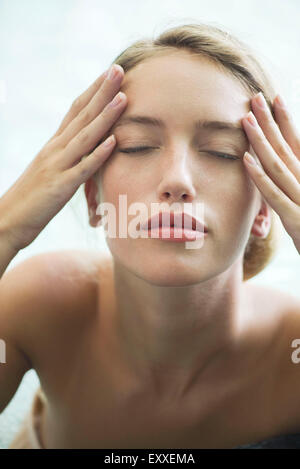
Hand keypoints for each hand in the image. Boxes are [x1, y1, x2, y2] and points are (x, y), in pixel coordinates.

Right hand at [0, 64, 126, 250]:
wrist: (8, 220)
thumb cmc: (32, 198)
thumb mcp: (50, 170)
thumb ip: (66, 156)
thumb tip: (84, 146)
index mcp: (54, 145)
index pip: (75, 110)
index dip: (93, 91)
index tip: (109, 73)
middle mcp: (55, 150)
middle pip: (81, 116)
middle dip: (101, 92)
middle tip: (119, 69)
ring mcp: (57, 167)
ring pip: (84, 137)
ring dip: (104, 117)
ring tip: (122, 97)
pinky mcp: (60, 187)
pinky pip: (83, 169)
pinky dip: (98, 154)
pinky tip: (114, 141)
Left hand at [241, 92, 299, 254]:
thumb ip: (295, 182)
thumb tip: (291, 161)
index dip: (287, 121)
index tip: (275, 98)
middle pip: (287, 148)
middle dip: (271, 122)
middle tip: (255, 98)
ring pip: (279, 165)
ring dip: (262, 142)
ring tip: (246, 120)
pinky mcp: (297, 221)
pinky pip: (276, 196)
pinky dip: (260, 177)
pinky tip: (245, 160)